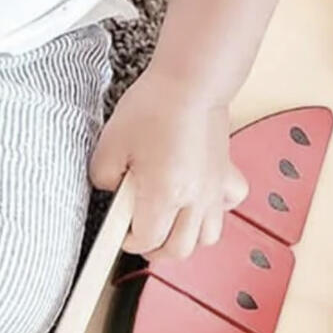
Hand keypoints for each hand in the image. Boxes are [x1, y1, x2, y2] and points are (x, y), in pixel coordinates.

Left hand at [90, 69, 248, 262]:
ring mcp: (214, 189)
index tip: (120, 233)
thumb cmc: (153, 107)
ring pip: (207, 237)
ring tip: (168, 222)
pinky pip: (228, 206)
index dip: (128, 242)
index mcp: (163, 194)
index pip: (147, 240)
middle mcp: (194, 198)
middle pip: (179, 249)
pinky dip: (215, 211)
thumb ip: (104, 177)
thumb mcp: (110, 144)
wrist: (190, 82)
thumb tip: (113, 190)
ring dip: (185, 237)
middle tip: (141, 233)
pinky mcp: (227, 174)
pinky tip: (199, 198)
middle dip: (156, 249)